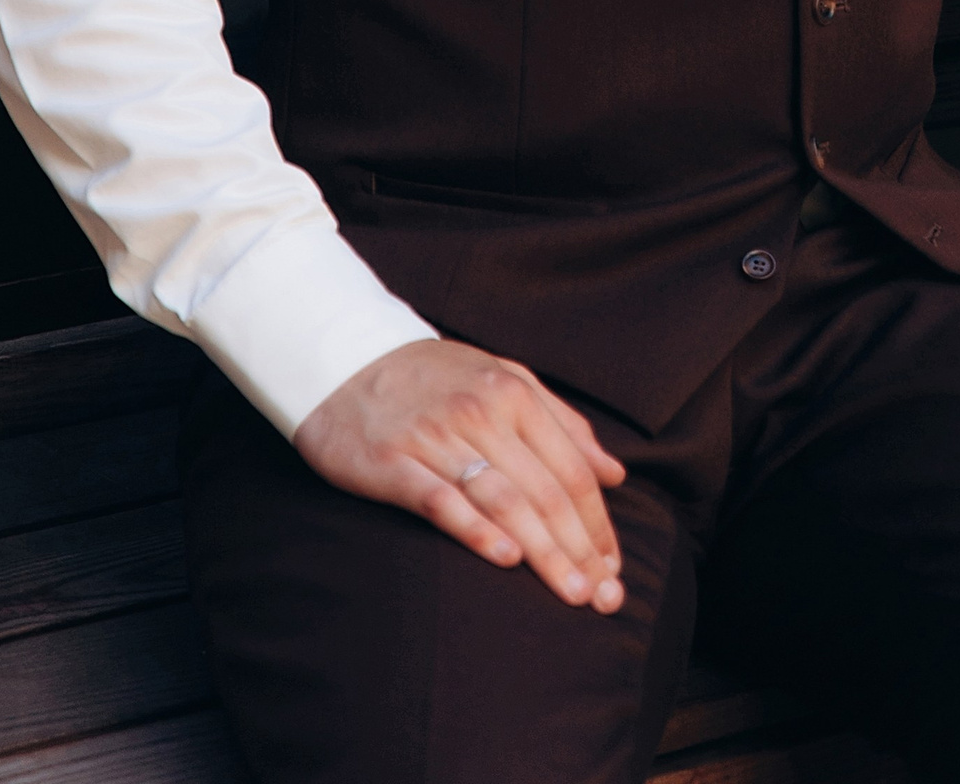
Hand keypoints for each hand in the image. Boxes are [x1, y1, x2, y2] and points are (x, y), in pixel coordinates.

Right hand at [295, 338, 626, 610]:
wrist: (345, 361)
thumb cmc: (435, 377)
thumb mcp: (505, 379)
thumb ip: (562, 423)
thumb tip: (615, 472)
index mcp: (514, 394)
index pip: (570, 468)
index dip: (597, 521)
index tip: (614, 566)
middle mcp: (481, 414)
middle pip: (544, 491)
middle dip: (580, 548)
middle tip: (605, 597)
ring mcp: (437, 439)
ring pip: (503, 501)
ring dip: (544, 551)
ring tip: (572, 592)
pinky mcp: (393, 463)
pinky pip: (441, 500)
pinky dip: (476, 529)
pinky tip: (506, 558)